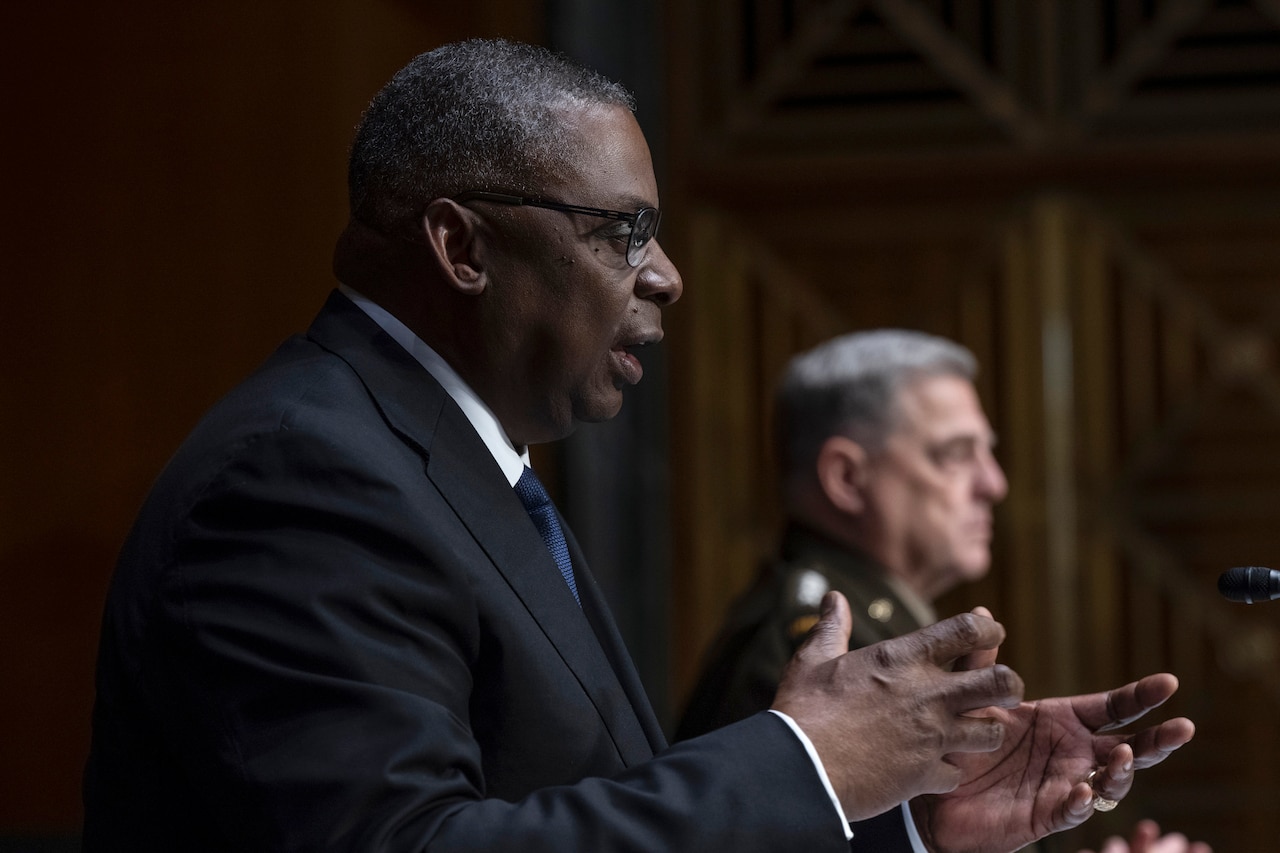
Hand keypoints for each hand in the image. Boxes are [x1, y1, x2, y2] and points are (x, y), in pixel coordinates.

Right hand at [771, 591, 1023, 820]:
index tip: (991, 634)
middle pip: (1001, 681)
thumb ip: (832, 627)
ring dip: (984, 732)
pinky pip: (957, 774)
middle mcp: (927, 694)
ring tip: (972, 732)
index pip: (966, 630)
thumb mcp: (814, 659)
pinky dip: (948, 773)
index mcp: (902, 659)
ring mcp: (931, 736)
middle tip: (1004, 689)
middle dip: (1011, 684)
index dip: (987, 629)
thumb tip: (833, 598)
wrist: (800, 768)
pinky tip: (934, 770)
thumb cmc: (803, 710)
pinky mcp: (925, 774)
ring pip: (991, 731)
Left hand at [909, 609, 1195, 852]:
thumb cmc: (964, 741)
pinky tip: (1083, 790)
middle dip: (1158, 739)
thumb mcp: (972, 698)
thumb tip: (982, 610)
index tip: (1170, 682)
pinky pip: (1072, 811)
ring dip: (1122, 771)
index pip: (1114, 707)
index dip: (1142, 696)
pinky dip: (1082, 802)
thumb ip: (981, 662)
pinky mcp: (1046, 815)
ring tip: (1122, 755)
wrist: (937, 791)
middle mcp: (1074, 753)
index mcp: (1064, 721)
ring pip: (1110, 782)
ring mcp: (1065, 785)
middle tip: (1183, 727)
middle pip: (1130, 746)